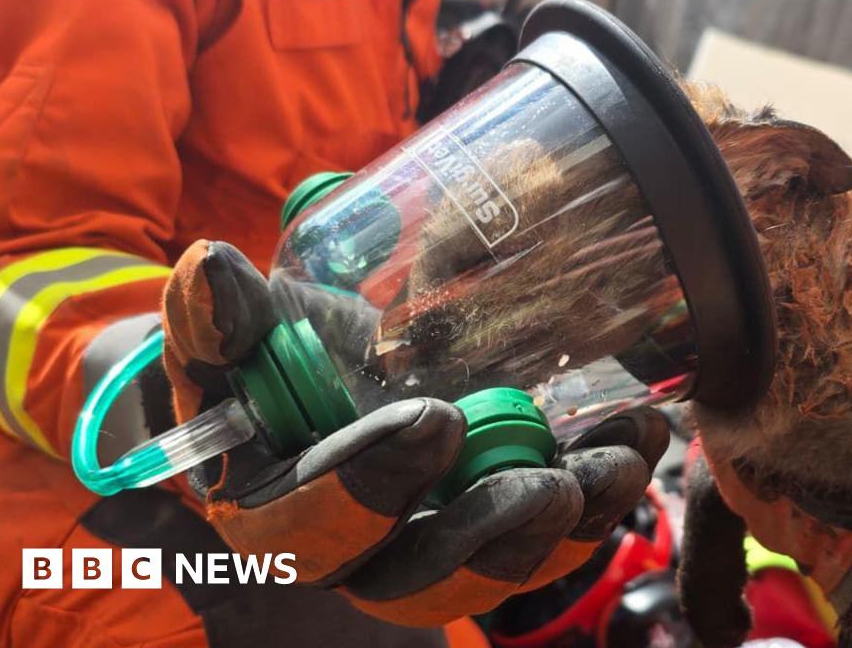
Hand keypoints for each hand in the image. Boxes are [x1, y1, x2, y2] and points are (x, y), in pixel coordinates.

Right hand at [161, 240, 669, 625]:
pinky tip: (639, 437)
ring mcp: (432, 537)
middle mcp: (358, 550)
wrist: (316, 369)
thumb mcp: (232, 330)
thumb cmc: (263, 354)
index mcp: (277, 516)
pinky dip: (602, 493)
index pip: (318, 525)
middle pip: (420, 581)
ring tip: (616, 464)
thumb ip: (215, 315)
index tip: (435, 419)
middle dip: (489, 537)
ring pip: (498, 570)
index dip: (374, 482)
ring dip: (567, 525)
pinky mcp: (491, 514)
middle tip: (547, 481)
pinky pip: (551, 531)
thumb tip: (212, 269)